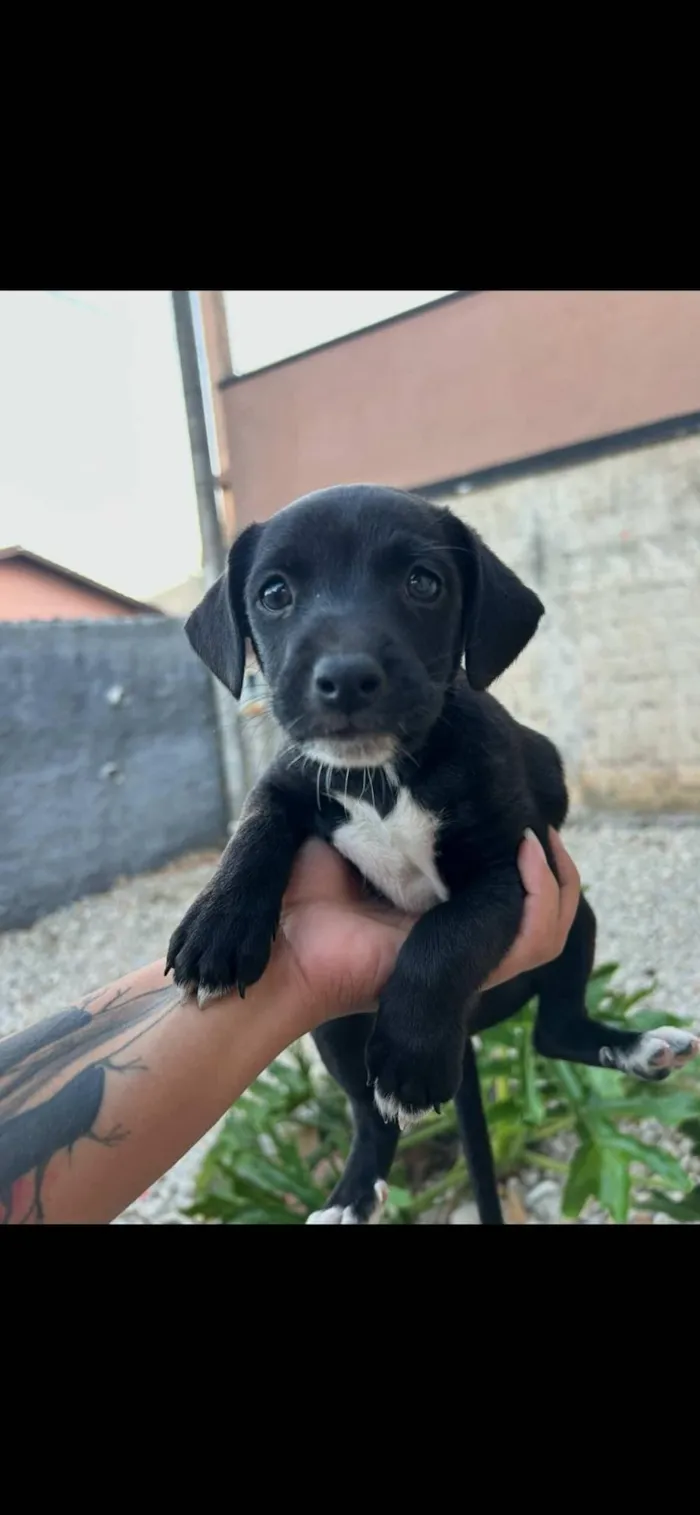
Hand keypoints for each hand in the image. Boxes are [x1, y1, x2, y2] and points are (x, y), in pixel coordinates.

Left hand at [275, 828, 579, 1026]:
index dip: (530, 853)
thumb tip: (421, 761)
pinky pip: (533, 942)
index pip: (510, 884)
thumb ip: (385, 802)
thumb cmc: (301, 885)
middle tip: (542, 826)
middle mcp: (462, 931)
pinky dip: (541, 897)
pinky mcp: (469, 969)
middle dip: (557, 866)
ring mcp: (470, 955)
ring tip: (538, 838)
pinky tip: (528, 854)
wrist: (283, 941)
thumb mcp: (349, 826)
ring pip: (548, 931)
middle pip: (543, 911)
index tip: (525, 808)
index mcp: (441, 904)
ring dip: (556, 881)